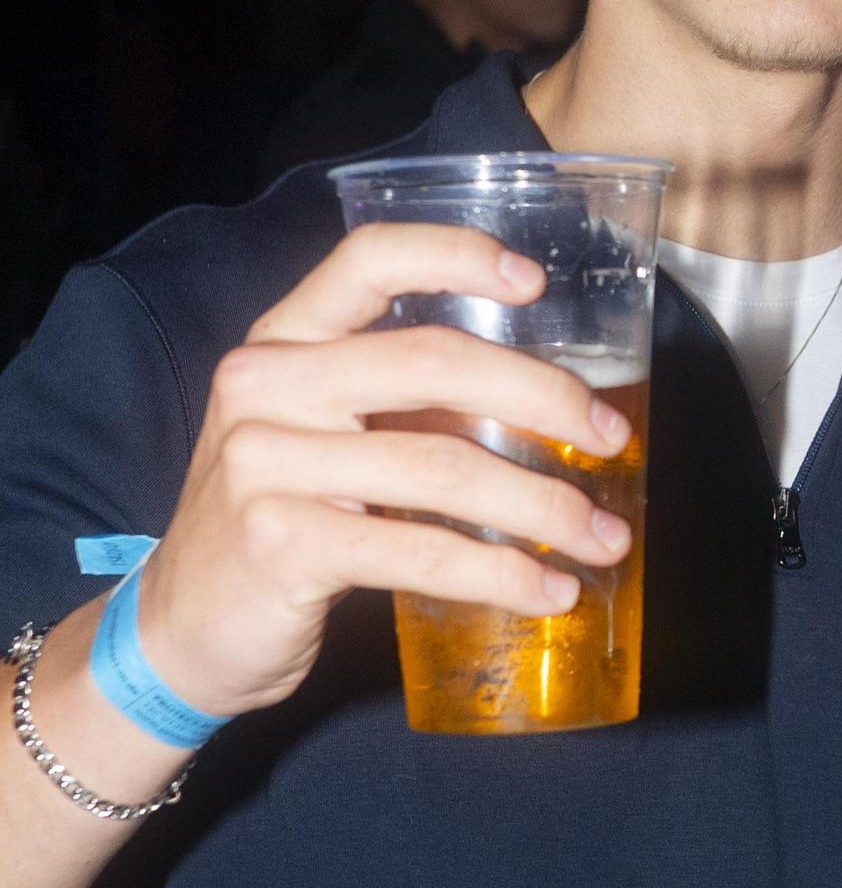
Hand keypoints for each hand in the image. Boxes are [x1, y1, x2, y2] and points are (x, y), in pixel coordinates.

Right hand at [133, 227, 633, 720]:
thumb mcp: (312, 440)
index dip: (456, 256)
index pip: (367, 259)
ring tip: (605, 539)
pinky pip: (422, 552)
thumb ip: (391, 405)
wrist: (183, 632)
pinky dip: (501, 574)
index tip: (536, 284)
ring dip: (545, 508)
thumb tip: (538, 404)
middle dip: (545, 398)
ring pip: (443, 466)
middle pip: (434, 362)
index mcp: (281, 342)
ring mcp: (267, 464)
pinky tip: (548, 591)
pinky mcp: (284, 545)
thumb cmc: (275, 526)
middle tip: (612, 439)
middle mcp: (266, 386)